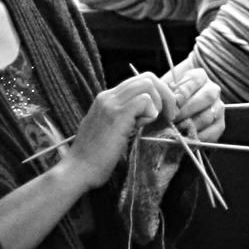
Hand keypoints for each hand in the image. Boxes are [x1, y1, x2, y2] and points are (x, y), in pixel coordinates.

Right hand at [64, 71, 177, 188]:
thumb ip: (126, 117)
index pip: (138, 81)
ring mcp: (111, 104)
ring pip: (147, 85)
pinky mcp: (117, 116)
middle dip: (165, 94)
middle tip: (171, 114)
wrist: (78, 171)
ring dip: (160, 102)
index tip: (165, 111)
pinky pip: (144, 100)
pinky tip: (142, 127)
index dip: (158, 93)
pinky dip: (151, 112)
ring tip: (155, 122)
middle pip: (146, 78)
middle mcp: (108, 96)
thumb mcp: (110, 130)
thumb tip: (150, 112)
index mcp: (106, 98)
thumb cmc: (94, 157)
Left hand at [164, 62, 224, 143]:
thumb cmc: (165, 101)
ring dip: (191, 125)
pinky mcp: (220, 124)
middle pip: (207, 96)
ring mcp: (218, 107)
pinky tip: (186, 138)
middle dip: (187, 110)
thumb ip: (164, 91)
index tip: (172, 103)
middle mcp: (212, 89)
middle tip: (173, 119)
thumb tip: (168, 99)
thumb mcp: (163, 91)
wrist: (172, 117)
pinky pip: (213, 132)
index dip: (183, 92)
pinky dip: (198, 137)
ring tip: (176, 130)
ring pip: (209, 115)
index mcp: (199, 76)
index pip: (195, 80)